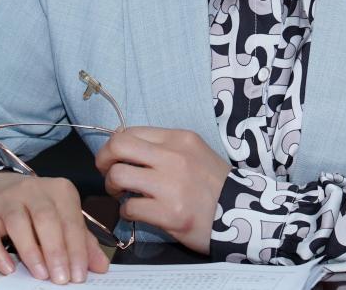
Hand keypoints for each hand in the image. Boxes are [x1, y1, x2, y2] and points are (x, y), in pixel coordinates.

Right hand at [0, 171, 110, 283]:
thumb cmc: (36, 207)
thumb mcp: (62, 217)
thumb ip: (82, 241)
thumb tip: (100, 266)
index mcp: (59, 190)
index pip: (71, 220)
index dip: (77, 249)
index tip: (79, 274)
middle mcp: (33, 190)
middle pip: (46, 219)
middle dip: (56, 251)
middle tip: (61, 278)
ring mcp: (7, 200)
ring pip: (18, 223)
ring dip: (31, 252)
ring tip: (41, 274)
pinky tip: (9, 268)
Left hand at [94, 127, 231, 253]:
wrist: (242, 213)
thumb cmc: (214, 184)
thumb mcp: (194, 153)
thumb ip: (164, 148)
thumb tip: (127, 150)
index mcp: (179, 139)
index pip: (130, 132)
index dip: (114, 146)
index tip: (114, 159)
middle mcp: (173, 157)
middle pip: (117, 146)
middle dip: (103, 160)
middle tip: (108, 174)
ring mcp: (170, 185)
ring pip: (118, 176)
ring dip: (113, 188)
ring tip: (123, 195)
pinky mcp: (169, 213)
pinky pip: (129, 208)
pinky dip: (127, 211)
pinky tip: (138, 213)